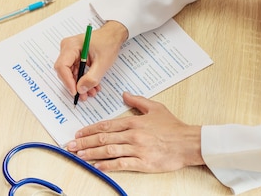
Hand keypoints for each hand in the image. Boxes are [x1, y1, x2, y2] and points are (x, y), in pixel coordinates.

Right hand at [54, 21, 127, 100]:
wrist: (113, 36)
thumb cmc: (108, 44)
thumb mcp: (102, 63)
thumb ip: (91, 78)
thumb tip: (80, 90)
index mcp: (71, 46)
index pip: (62, 66)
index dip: (67, 81)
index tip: (75, 91)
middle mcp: (67, 49)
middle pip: (64, 71)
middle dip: (74, 84)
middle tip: (83, 95)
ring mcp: (69, 53)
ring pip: (69, 73)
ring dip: (79, 84)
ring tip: (91, 92)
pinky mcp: (73, 57)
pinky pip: (74, 71)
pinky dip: (82, 79)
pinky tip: (91, 86)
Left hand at [66, 92, 203, 171]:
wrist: (190, 143)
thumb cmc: (174, 127)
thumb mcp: (156, 108)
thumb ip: (138, 100)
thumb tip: (124, 94)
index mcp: (133, 122)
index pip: (106, 125)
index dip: (89, 129)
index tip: (78, 133)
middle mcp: (133, 135)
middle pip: (103, 138)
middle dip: (84, 142)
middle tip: (71, 145)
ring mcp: (138, 149)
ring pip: (109, 150)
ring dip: (92, 153)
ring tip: (79, 155)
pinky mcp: (144, 162)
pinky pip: (122, 164)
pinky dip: (108, 165)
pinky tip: (98, 166)